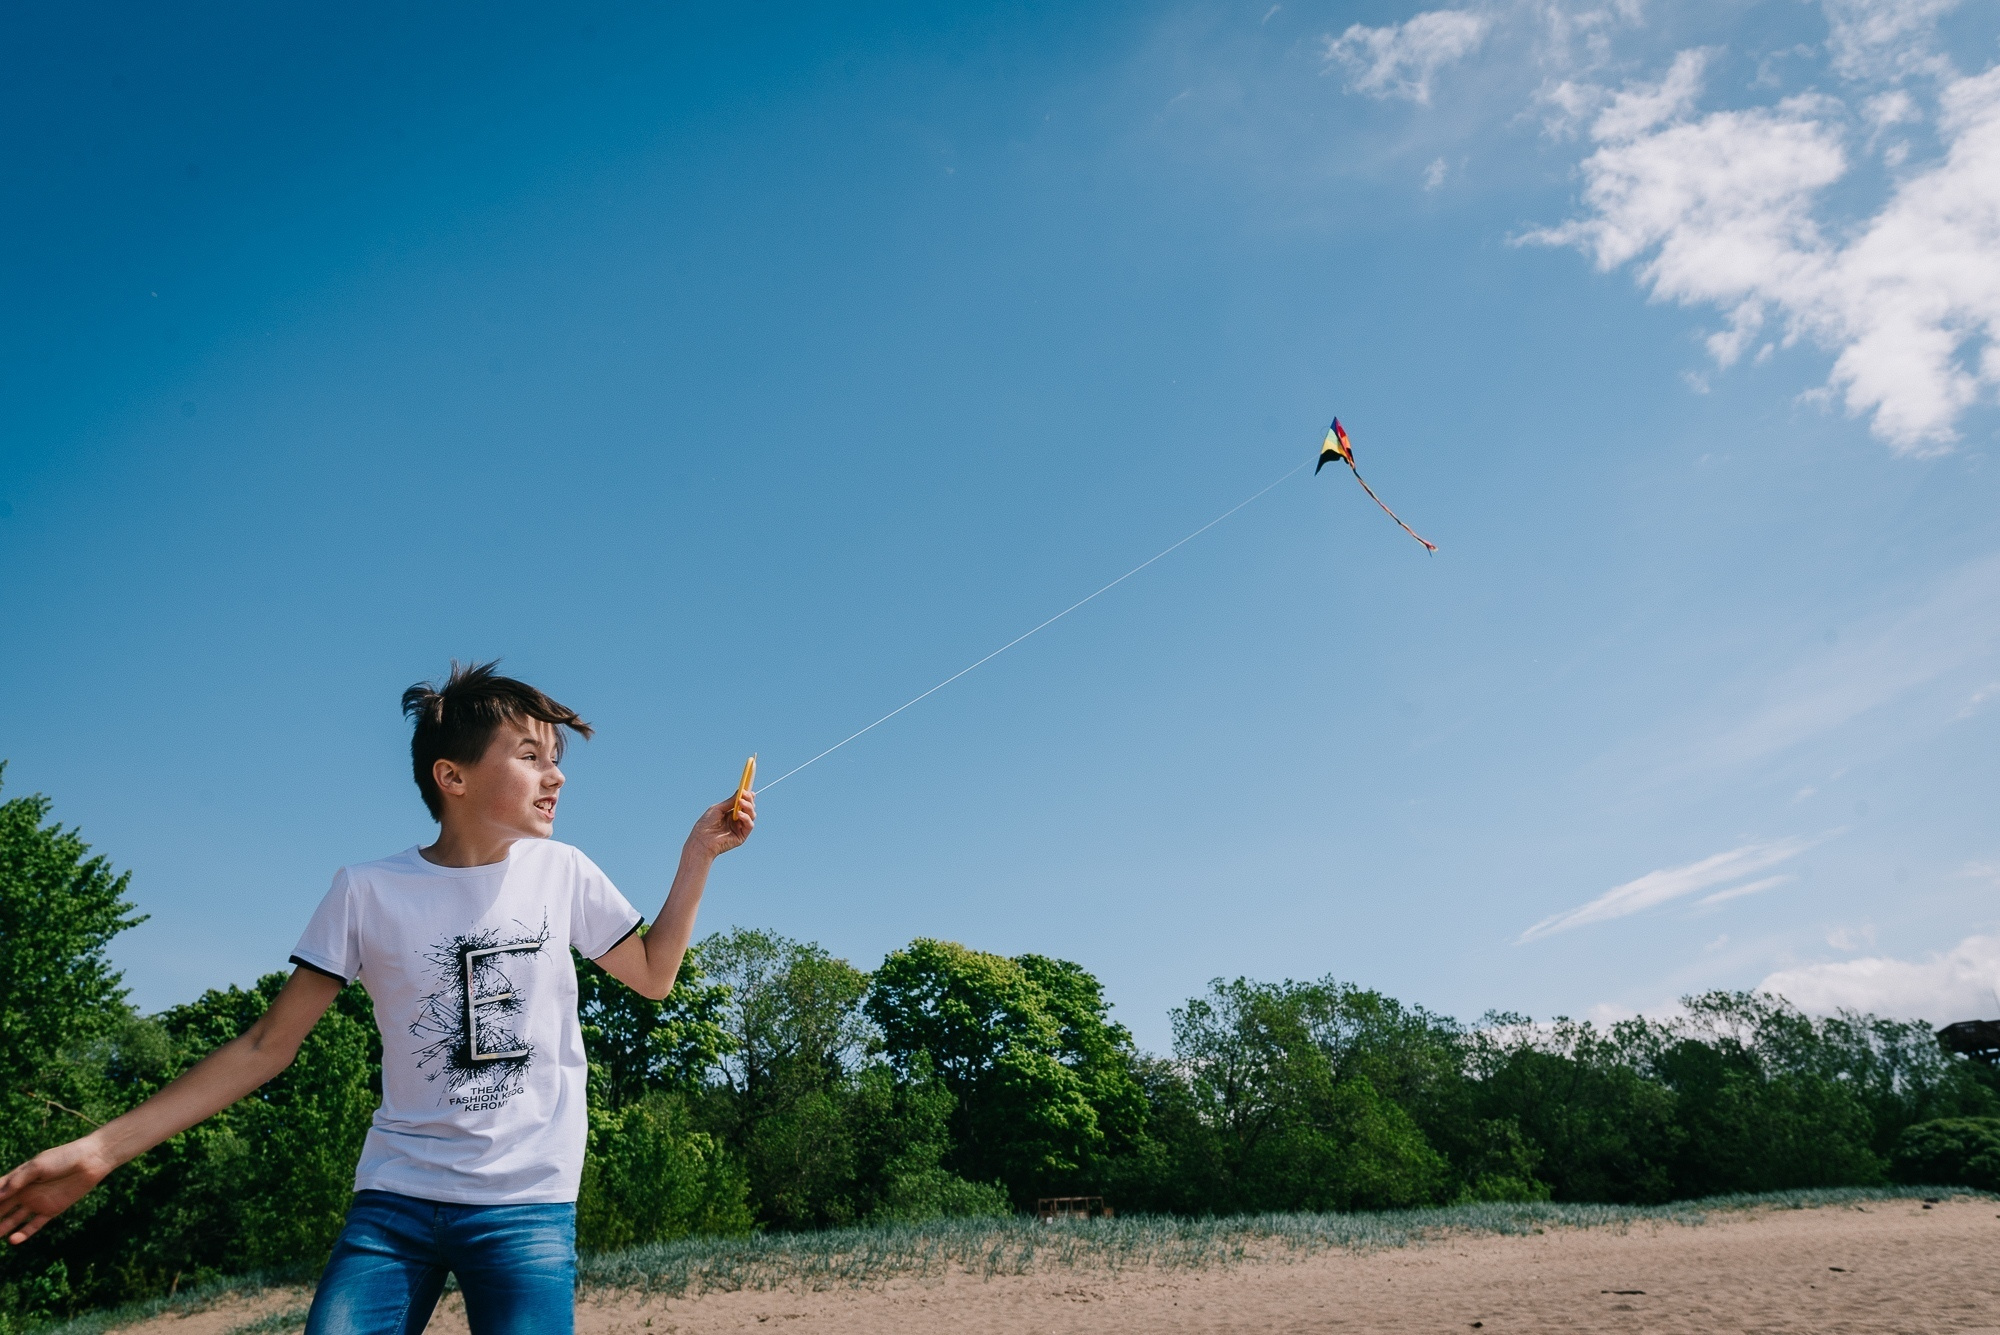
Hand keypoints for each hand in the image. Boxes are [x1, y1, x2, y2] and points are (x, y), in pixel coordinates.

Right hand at [0, 1136, 114, 1244]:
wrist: (92, 1160)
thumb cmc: (63, 1158)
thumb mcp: (38, 1166)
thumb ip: (18, 1181)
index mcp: (18, 1179)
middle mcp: (25, 1192)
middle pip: (1, 1208)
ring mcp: (37, 1202)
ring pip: (14, 1219)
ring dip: (2, 1228)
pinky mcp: (51, 1210)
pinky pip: (34, 1225)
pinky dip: (23, 1233)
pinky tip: (13, 1240)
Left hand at [685, 790, 754, 860]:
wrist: (701, 840)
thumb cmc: (706, 825)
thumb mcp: (718, 809)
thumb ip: (730, 801)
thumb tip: (741, 791)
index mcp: (731, 813)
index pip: (743, 804)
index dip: (747, 797)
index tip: (747, 790)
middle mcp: (737, 820)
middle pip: (749, 808)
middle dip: (749, 800)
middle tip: (745, 794)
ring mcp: (740, 828)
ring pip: (751, 815)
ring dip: (748, 807)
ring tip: (741, 802)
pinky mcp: (742, 836)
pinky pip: (749, 825)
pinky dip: (746, 818)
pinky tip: (738, 814)